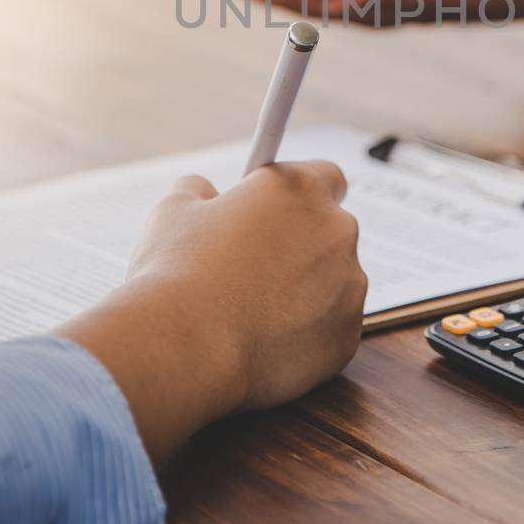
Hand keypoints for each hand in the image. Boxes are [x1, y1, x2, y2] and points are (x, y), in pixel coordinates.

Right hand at [58, 160, 364, 461]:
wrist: (185, 347)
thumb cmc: (178, 274)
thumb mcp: (175, 210)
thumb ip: (200, 190)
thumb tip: (204, 193)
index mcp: (300, 190)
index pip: (326, 176)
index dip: (299, 197)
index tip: (278, 211)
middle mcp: (337, 231)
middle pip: (330, 232)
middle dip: (302, 246)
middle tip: (256, 267)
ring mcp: (348, 287)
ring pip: (334, 284)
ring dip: (307, 291)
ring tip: (252, 310)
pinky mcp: (346, 337)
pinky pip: (331, 329)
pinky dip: (307, 334)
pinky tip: (264, 341)